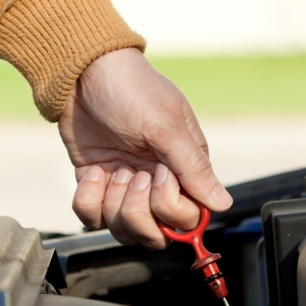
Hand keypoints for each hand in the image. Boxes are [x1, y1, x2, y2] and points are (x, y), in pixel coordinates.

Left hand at [60, 48, 232, 248]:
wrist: (83, 71)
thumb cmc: (132, 89)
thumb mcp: (166, 126)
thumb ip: (194, 169)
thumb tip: (222, 204)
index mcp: (184, 170)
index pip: (188, 218)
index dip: (170, 208)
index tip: (158, 176)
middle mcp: (158, 184)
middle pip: (156, 234)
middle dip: (138, 213)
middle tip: (131, 176)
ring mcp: (126, 187)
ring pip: (124, 231)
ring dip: (113, 205)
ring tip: (111, 170)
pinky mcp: (96, 186)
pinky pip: (93, 218)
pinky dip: (89, 200)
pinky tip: (94, 172)